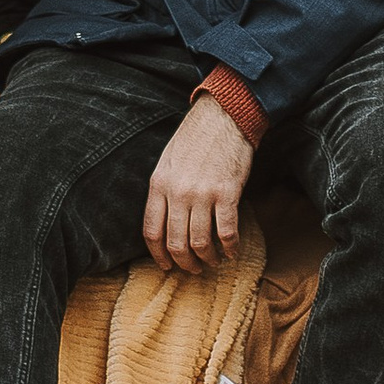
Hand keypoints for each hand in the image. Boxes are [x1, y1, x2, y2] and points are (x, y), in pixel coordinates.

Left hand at [142, 94, 255, 275]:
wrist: (223, 115)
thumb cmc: (195, 137)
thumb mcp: (167, 161)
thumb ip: (164, 190)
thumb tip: (164, 221)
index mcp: (159, 184)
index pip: (151, 231)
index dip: (158, 255)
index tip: (167, 265)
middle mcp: (177, 192)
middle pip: (176, 243)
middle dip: (185, 263)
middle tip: (194, 269)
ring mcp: (202, 193)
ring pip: (200, 243)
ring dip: (208, 259)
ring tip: (213, 261)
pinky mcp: (227, 192)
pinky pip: (226, 231)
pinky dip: (230, 247)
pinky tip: (232, 251)